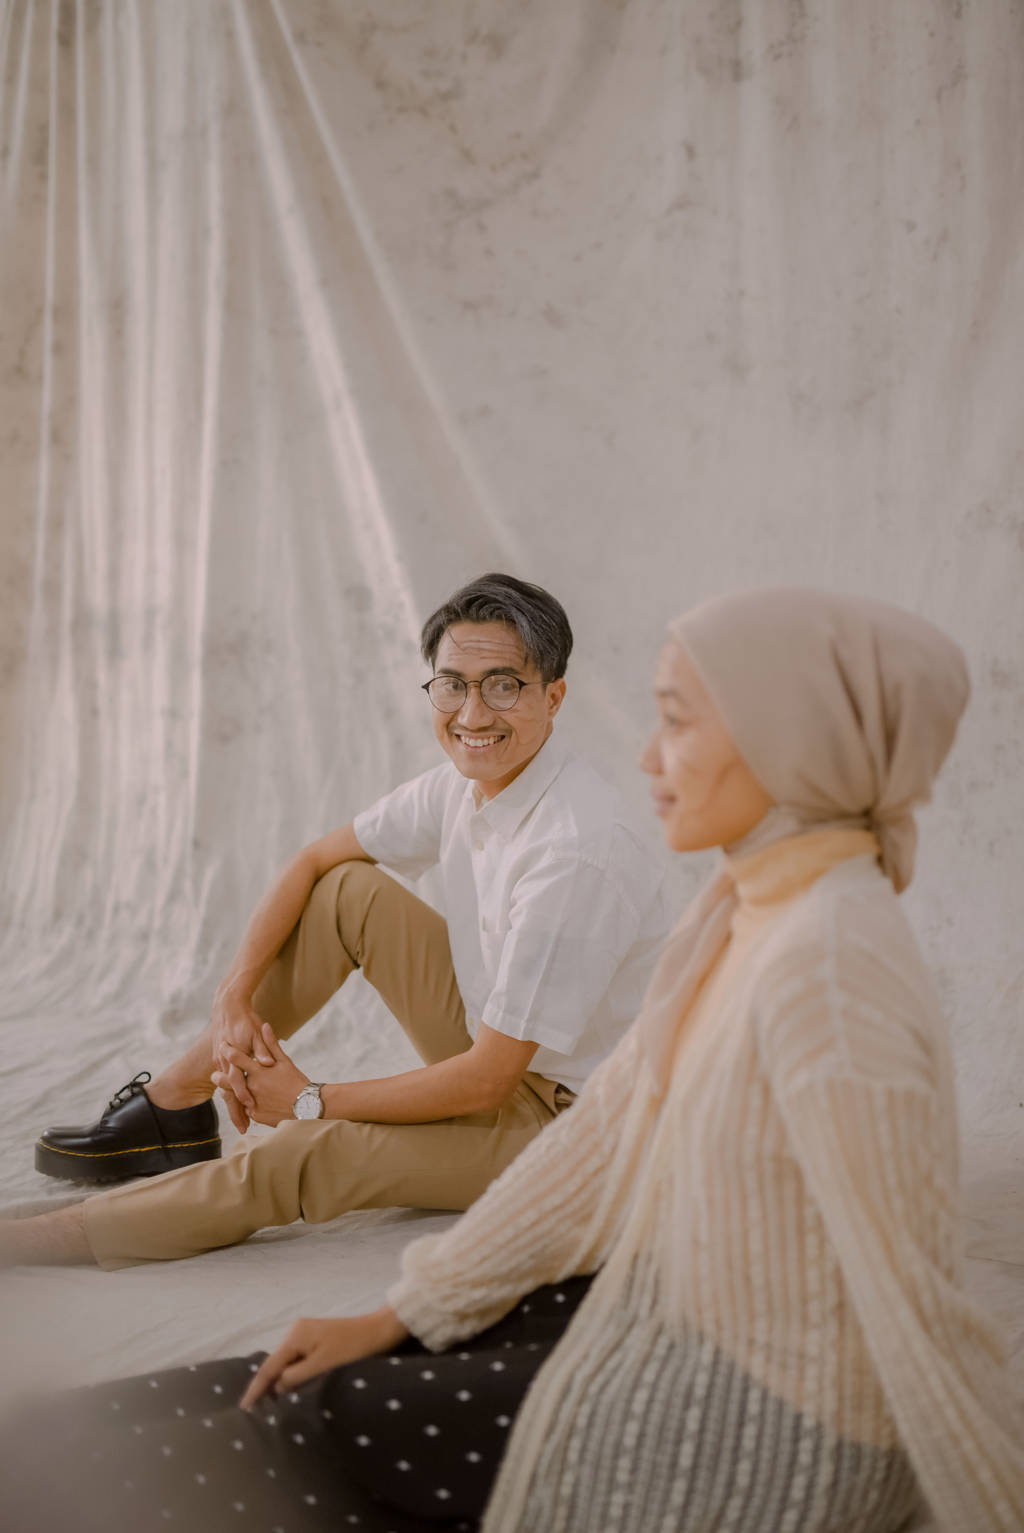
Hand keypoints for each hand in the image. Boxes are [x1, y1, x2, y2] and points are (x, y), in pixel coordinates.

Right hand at [209, 989, 277, 1132]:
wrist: (227, 1005)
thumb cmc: (245, 1019)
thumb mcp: (256, 1033)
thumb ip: (263, 1050)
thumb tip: (267, 1064)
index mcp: (233, 1058)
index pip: (238, 1085)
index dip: (244, 1100)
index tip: (250, 1114)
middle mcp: (223, 1063)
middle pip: (229, 1093)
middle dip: (236, 1112)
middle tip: (244, 1129)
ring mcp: (220, 1062)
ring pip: (225, 1090)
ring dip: (233, 1106)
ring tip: (243, 1122)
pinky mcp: (220, 1059)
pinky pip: (225, 1081)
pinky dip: (230, 1094)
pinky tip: (238, 1103)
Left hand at [212, 1023, 310, 1127]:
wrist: (307, 1106)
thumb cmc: (297, 1081)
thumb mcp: (285, 1061)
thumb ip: (271, 1044)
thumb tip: (265, 1025)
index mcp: (259, 1071)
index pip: (236, 1058)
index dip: (227, 1050)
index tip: (222, 1045)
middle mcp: (253, 1086)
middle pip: (227, 1081)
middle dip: (219, 1077)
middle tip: (214, 1075)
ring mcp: (253, 1101)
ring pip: (235, 1096)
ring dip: (230, 1092)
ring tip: (225, 1089)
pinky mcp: (256, 1114)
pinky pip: (245, 1108)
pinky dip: (244, 1104)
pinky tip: (245, 1102)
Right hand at [241, 1307, 410, 1408]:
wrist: (379, 1331)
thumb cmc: (352, 1348)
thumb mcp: (323, 1365)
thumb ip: (297, 1377)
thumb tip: (277, 1387)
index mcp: (296, 1336)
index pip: (270, 1367)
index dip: (256, 1389)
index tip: (244, 1409)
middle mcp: (297, 1332)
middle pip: (276, 1364)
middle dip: (265, 1386)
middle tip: (253, 1412)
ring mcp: (307, 1335)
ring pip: (287, 1364)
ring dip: (279, 1383)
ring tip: (267, 1406)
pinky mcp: (318, 1341)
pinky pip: (298, 1361)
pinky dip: (292, 1376)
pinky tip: (288, 1390)